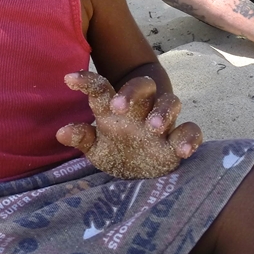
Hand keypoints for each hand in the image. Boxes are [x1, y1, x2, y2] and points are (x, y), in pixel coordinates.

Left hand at [56, 72, 201, 178]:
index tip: (68, 79)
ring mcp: (162, 123)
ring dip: (163, 111)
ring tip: (153, 128)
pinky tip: (182, 151)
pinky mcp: (180, 139)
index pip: (101, 88)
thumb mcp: (97, 149)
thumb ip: (82, 138)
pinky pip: (192, 130)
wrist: (144, 175)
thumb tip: (61, 133)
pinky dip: (189, 137)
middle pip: (142, 85)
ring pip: (170, 101)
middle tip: (119, 107)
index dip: (86, 80)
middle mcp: (140, 111)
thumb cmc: (118, 153)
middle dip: (132, 91)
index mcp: (114, 109)